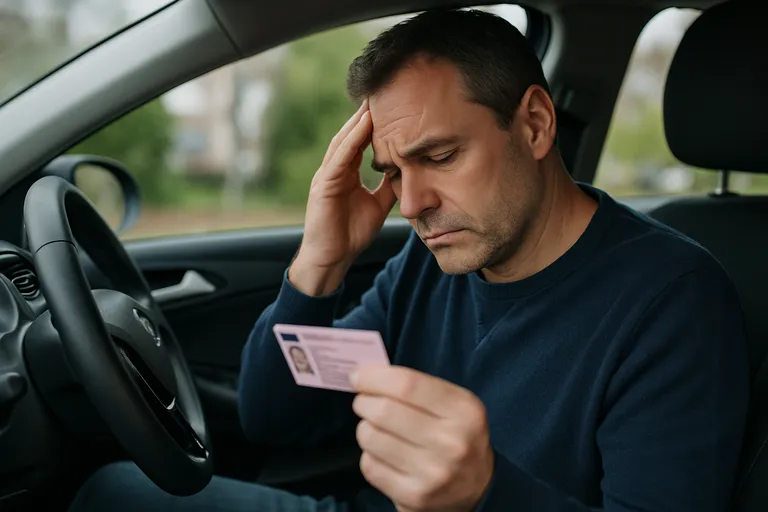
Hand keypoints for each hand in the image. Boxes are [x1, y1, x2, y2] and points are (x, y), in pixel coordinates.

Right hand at [291, 100, 396, 295]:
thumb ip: (388, 187)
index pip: (360, 142)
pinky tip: (363, 127)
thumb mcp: (378, 205)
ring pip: (343, 142)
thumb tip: (407, 171)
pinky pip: (338, 159)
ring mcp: (326, 176)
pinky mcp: (323, 186)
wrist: (332, 259)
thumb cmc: (350, 234)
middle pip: (350, 135)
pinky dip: (351, 141)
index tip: (392, 105)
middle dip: (365, 115)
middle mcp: (334, 170)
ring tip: (374, 102)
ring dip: (358, 121)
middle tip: (382, 92)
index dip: (374, 124)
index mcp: (345, 173)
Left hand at [351, 366, 494, 511]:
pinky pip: (370, 466)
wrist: (479, 488)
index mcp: (463, 411)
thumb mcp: (454, 403)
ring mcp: (432, 473)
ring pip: (371, 438)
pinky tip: (383, 454)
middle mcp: (451, 442)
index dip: (374, 377)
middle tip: (364, 401)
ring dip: (365, 428)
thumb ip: (416, 387)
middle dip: (364, 401)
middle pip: (384, 411)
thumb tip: (366, 375)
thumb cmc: (457, 434)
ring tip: (375, 428)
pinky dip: (369, 455)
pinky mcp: (413, 496)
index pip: (407, 385)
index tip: (357, 376)